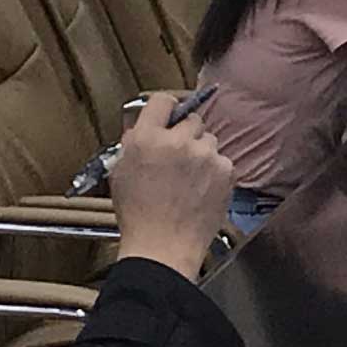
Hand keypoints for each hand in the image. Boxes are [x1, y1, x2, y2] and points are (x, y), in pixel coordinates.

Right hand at [108, 107, 237, 274]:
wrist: (164, 246)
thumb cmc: (139, 215)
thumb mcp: (120, 173)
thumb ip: (133, 144)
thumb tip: (142, 128)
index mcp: (147, 138)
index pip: (163, 100)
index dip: (166, 109)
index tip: (168, 117)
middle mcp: (178, 141)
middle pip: (192, 119)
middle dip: (185, 134)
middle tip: (178, 156)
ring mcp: (205, 155)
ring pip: (209, 140)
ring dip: (202, 152)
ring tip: (189, 179)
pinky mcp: (226, 171)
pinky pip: (223, 160)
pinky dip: (215, 172)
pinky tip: (201, 189)